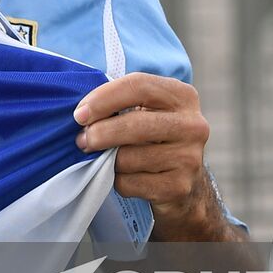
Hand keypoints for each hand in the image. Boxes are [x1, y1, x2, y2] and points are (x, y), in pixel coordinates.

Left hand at [74, 72, 211, 223]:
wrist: (184, 180)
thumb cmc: (154, 137)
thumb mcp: (147, 110)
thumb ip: (121, 103)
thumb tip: (82, 114)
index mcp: (183, 96)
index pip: (138, 86)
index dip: (103, 98)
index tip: (80, 114)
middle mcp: (193, 125)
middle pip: (134, 124)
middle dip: (100, 133)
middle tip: (82, 140)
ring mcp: (189, 158)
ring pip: (128, 158)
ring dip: (109, 161)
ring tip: (109, 159)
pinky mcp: (179, 186)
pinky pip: (130, 183)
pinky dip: (118, 181)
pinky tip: (126, 176)